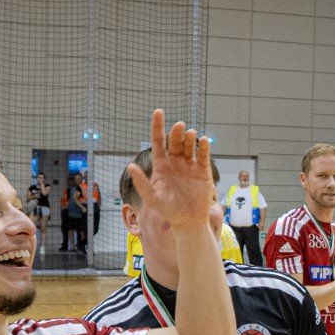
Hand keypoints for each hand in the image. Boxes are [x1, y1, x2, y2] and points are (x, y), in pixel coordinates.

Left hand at [126, 111, 213, 228]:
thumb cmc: (168, 211)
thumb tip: (130, 166)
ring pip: (189, 145)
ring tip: (190, 134)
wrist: (188, 222)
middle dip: (176, 132)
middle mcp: (175, 162)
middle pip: (174, 141)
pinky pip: (203, 155)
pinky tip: (203, 141)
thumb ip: (142, 182)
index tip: (158, 111)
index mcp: (161, 165)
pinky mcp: (203, 171)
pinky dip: (204, 147)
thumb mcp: (152, 198)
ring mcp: (189, 165)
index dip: (157, 126)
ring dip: (189, 137)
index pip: (158, 141)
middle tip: (179, 126)